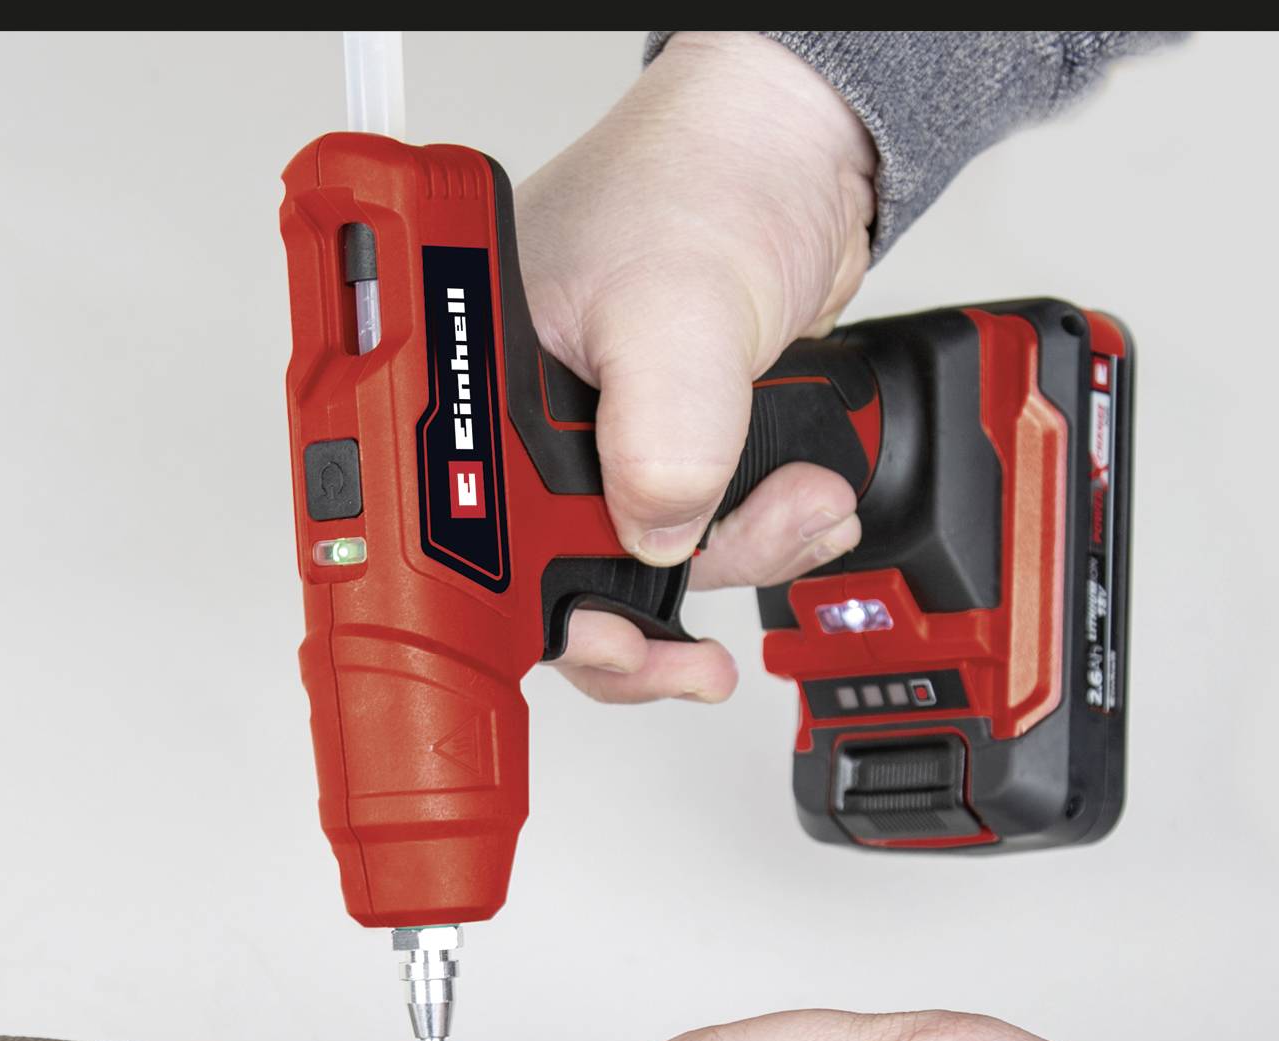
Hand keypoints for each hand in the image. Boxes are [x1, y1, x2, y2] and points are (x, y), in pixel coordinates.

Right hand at [516, 32, 876, 704]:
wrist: (800, 158)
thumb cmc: (706, 178)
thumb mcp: (675, 303)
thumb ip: (661, 427)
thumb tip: (653, 530)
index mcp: (477, 389)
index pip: (478, 546)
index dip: (544, 614)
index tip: (618, 644)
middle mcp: (527, 432)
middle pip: (566, 582)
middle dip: (659, 609)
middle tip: (705, 629)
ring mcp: (602, 450)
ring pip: (647, 573)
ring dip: (738, 559)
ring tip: (798, 503)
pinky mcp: (668, 456)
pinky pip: (703, 542)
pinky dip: (762, 538)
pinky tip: (801, 503)